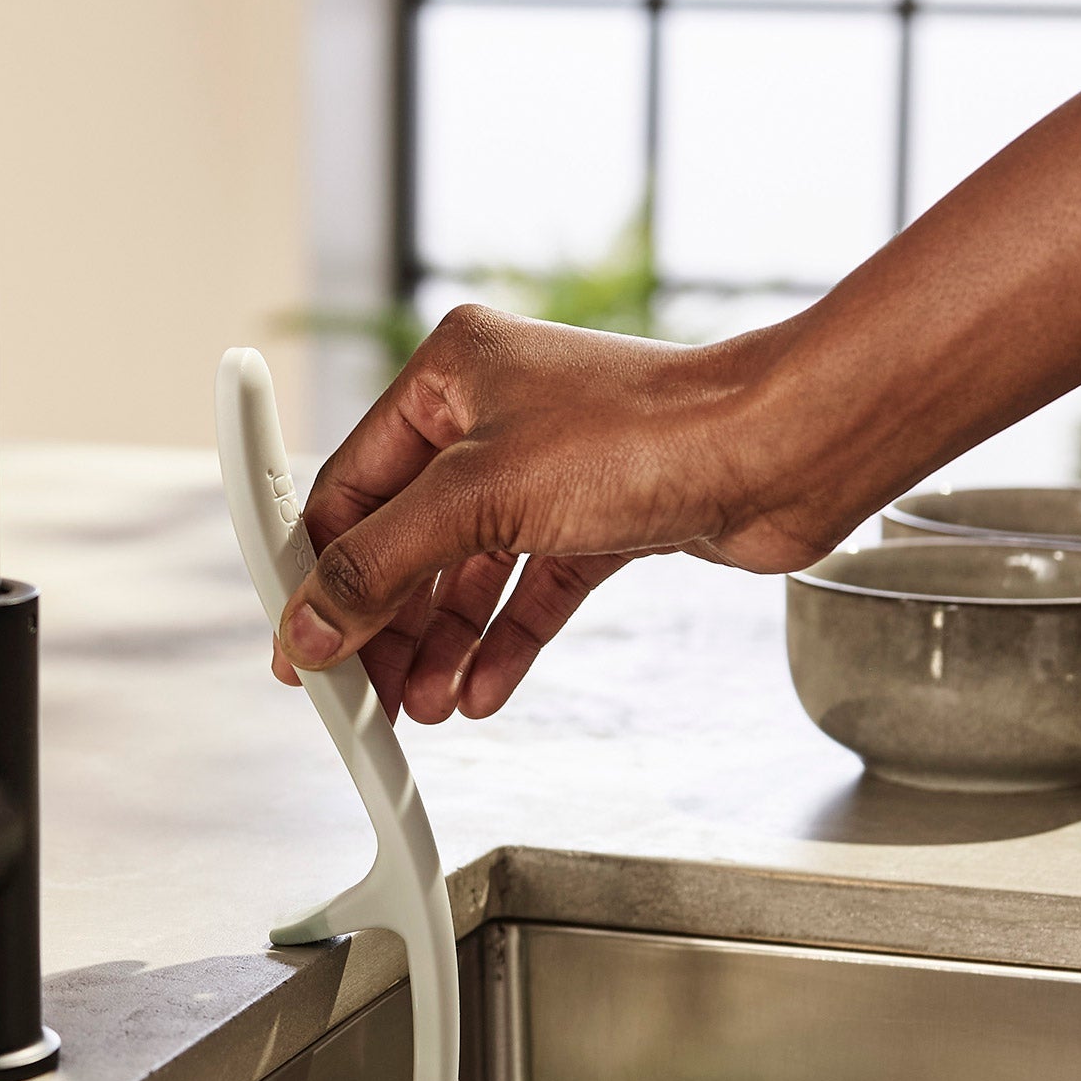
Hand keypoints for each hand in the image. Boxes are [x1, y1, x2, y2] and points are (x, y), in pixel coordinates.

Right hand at [272, 305, 843, 721]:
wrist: (781, 453)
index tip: (299, 644)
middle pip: (406, 537)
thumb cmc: (648, 433)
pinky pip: (528, 590)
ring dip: (440, 645)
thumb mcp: (480, 499)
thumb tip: (311, 621)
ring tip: (422, 706)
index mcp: (448, 375)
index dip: (318, 571)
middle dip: (385, 622)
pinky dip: (502, 643)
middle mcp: (493, 415)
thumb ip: (380, 566)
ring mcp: (548, 469)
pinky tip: (478, 690)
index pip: (351, 486)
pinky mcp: (598, 519)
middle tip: (361, 691)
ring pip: (467, 573)